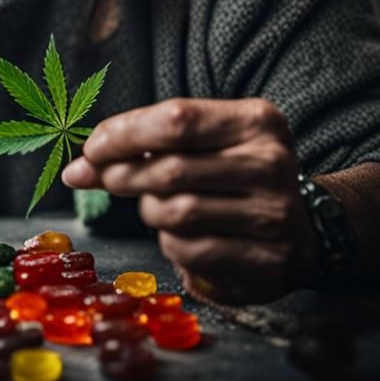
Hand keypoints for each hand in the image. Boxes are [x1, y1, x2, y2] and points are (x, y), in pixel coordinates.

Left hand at [61, 97, 319, 303]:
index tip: (91, 149)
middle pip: (170, 169)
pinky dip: (170, 244)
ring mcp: (274, 214)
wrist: (302, 228)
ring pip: (175, 212)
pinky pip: (190, 251)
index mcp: (256, 121)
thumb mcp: (200, 143)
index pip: (176, 120)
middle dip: (123, 174)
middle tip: (105, 177)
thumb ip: (142, 146)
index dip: (123, 134)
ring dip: (149, 210)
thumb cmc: (231, 173)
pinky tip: (179, 235)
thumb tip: (77, 170)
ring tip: (155, 205)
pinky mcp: (269, 260)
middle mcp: (270, 163)